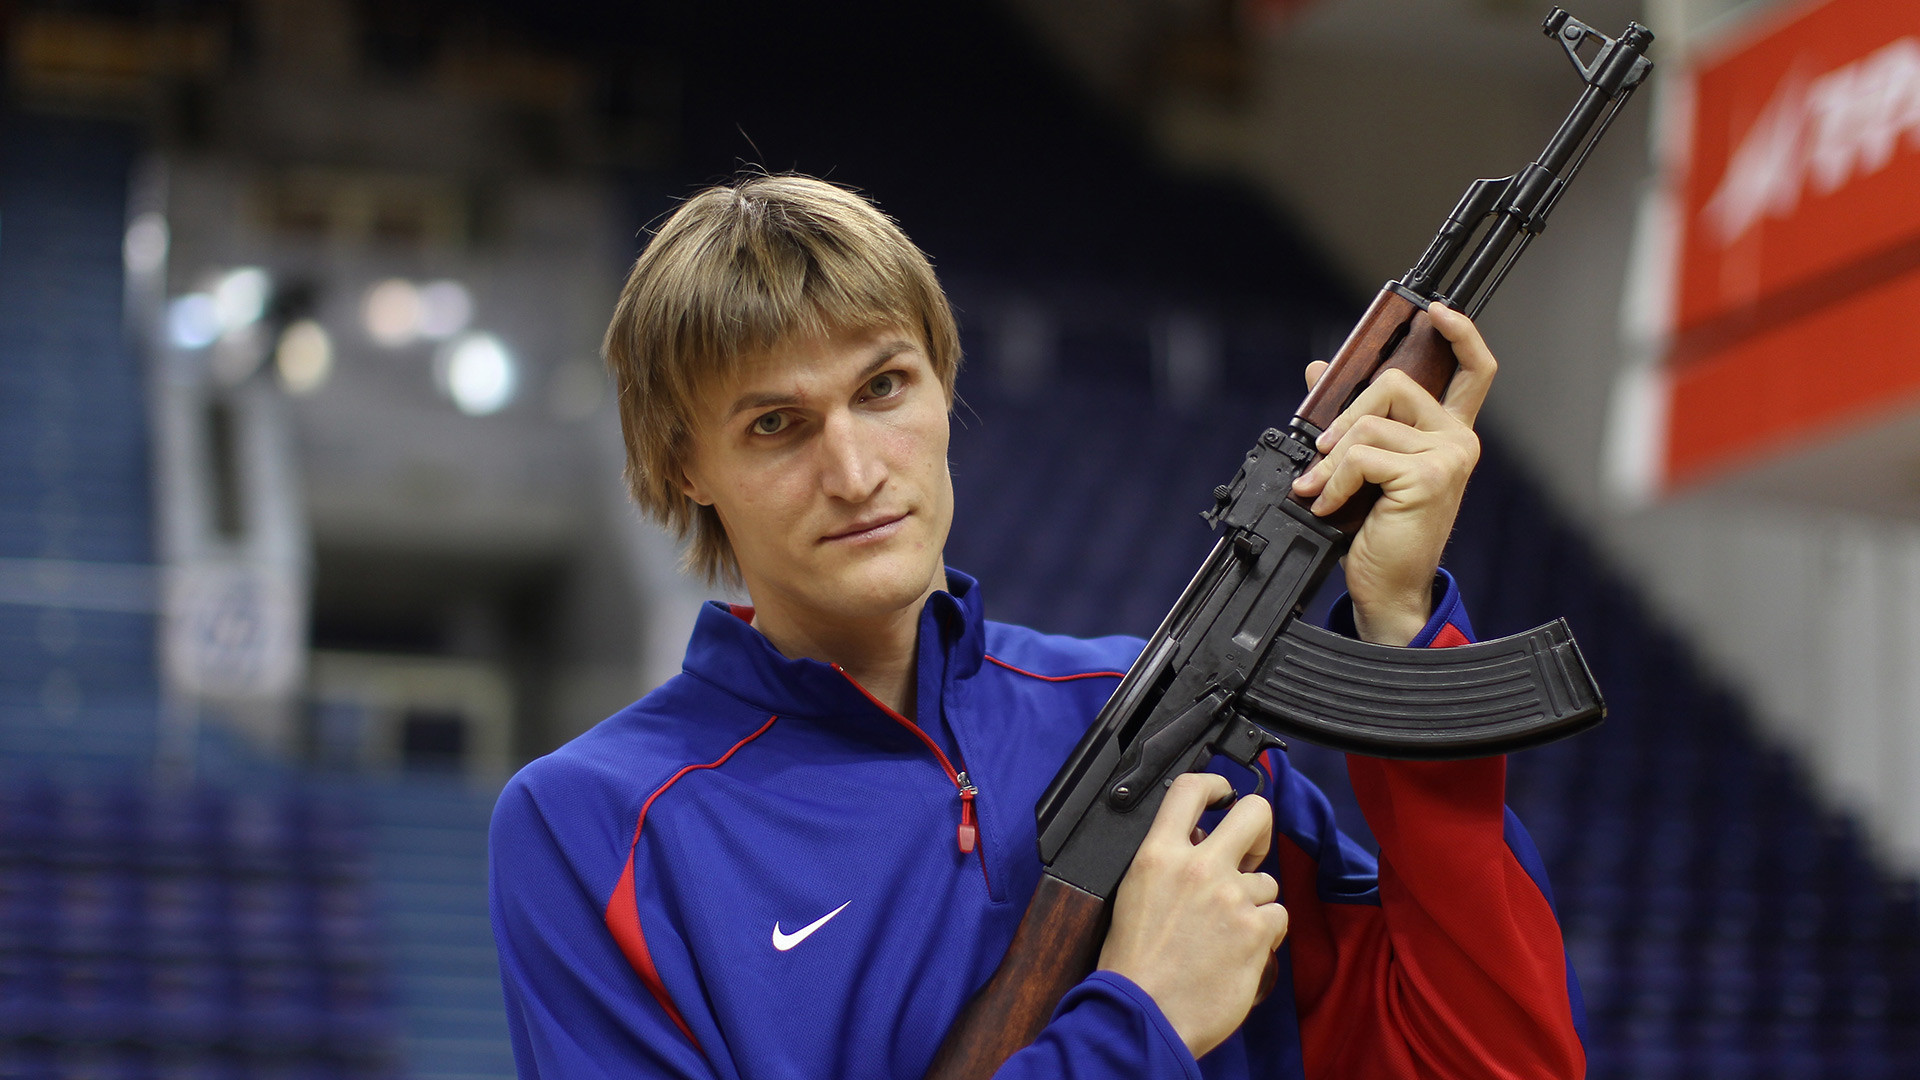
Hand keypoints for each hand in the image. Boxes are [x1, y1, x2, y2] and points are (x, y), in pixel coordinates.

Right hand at [1099, 773, 1289, 1059]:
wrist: (1144, 1014)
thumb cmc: (1133, 966)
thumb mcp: (1136, 894)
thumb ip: (1167, 862)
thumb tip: (1196, 842)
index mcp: (1158, 855)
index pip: (1189, 789)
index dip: (1215, 783)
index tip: (1223, 793)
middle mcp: (1198, 867)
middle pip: (1254, 813)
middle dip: (1259, 827)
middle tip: (1249, 850)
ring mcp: (1231, 897)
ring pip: (1268, 880)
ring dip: (1254, 901)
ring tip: (1226, 930)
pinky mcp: (1256, 930)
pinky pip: (1277, 916)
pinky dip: (1264, 932)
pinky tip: (1239, 949)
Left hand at [1288, 302, 1493, 645]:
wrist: (1387, 589)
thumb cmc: (1379, 532)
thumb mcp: (1362, 468)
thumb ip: (1349, 418)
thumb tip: (1318, 371)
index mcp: (1447, 433)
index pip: (1474, 370)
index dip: (1460, 334)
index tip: (1436, 311)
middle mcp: (1457, 440)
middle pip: (1394, 384)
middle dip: (1344, 415)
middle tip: (1322, 452)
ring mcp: (1448, 457)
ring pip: (1368, 425)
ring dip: (1329, 460)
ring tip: (1320, 489)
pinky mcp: (1429, 477)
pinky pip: (1361, 456)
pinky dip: (1332, 481)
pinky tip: (1329, 506)